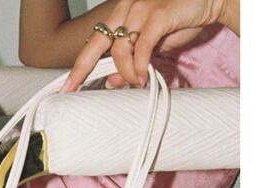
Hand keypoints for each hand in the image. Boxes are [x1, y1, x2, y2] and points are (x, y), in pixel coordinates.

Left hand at [60, 0, 229, 91]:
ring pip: (119, 48)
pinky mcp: (158, 14)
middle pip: (96, 42)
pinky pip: (141, 46)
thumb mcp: (151, 48)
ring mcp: (141, 8)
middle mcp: (126, 8)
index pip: (94, 41)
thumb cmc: (180, 22)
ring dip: (126, 72)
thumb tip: (112, 82)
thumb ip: (131, 62)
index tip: (67, 86)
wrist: (210, 1)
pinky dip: (140, 65)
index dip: (80, 65)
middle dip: (82, 68)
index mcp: (121, 14)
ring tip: (136, 82)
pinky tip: (143, 76)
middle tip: (73, 88)